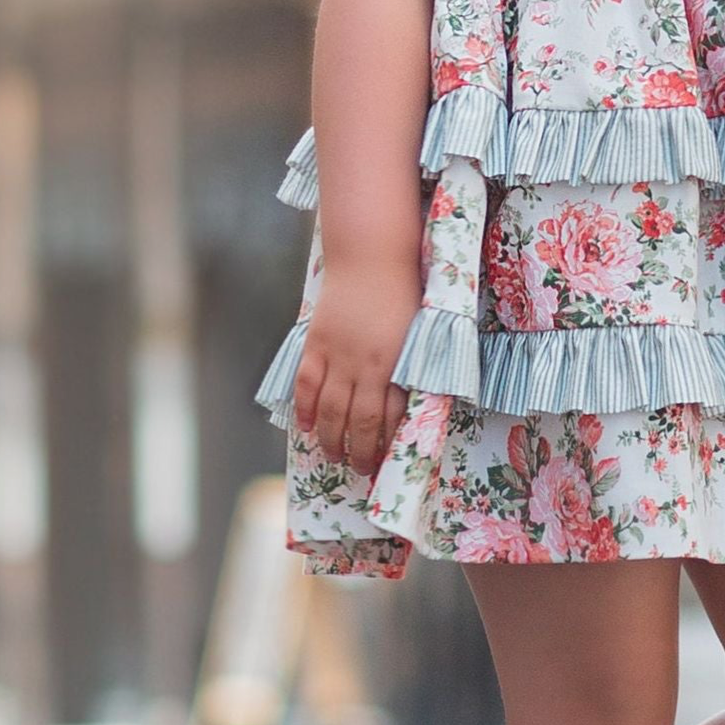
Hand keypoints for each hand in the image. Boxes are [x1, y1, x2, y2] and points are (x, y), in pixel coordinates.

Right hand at [293, 263, 418, 474]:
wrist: (373, 256)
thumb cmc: (404, 294)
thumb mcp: (419, 334)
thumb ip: (411, 369)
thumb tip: (410, 406)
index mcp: (397, 364)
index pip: (391, 418)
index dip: (386, 445)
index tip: (386, 464)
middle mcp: (367, 364)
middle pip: (359, 421)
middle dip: (359, 451)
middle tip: (359, 469)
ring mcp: (338, 354)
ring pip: (330, 409)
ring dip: (331, 438)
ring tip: (334, 455)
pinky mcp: (317, 342)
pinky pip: (306, 383)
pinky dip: (304, 408)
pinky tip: (306, 426)